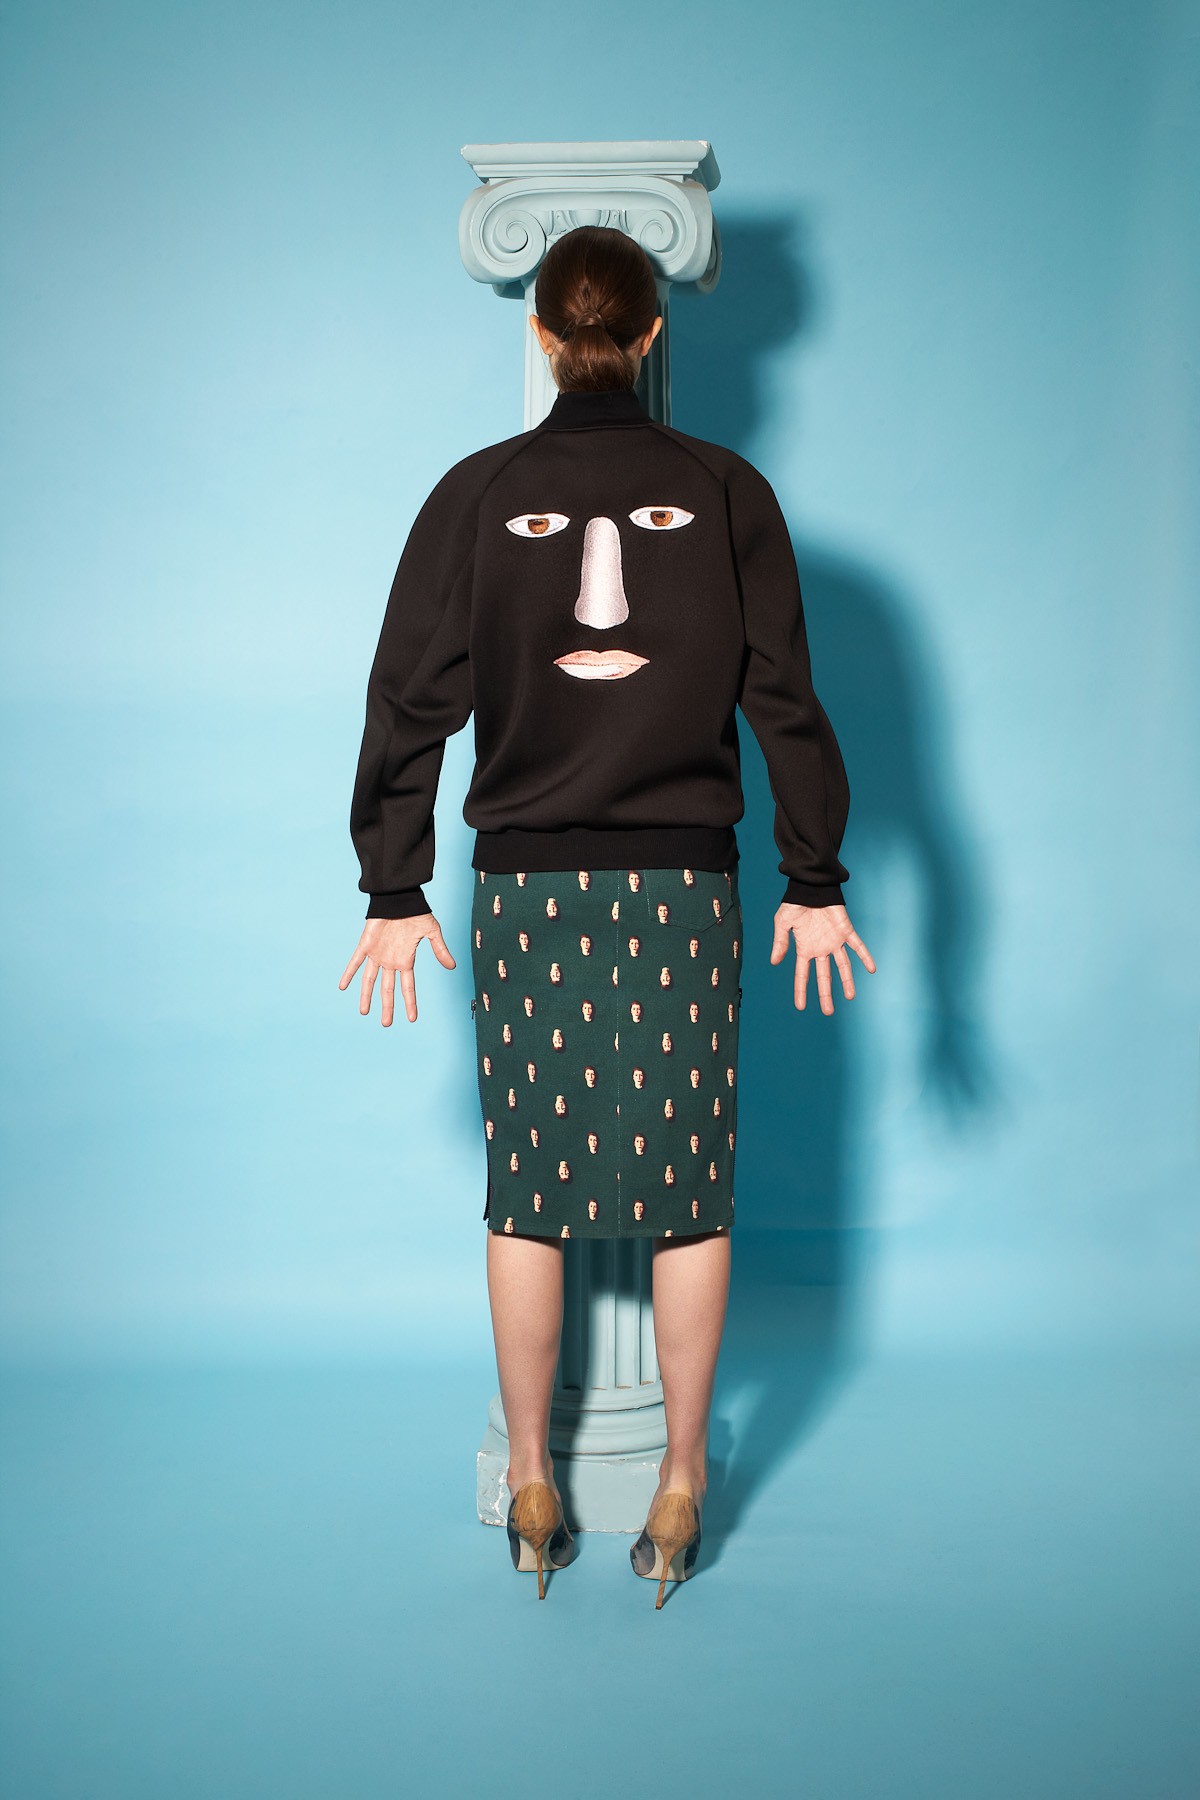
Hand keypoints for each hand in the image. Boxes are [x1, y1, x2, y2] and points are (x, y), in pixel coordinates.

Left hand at [338, 913, 456, 1025]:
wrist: (399, 897)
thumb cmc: (416, 912)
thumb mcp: (432, 932)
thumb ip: (440, 950)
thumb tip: (452, 966)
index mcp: (405, 960)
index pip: (408, 987)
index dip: (410, 1003)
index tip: (413, 1019)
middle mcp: (390, 961)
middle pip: (388, 989)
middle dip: (387, 1007)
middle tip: (386, 1024)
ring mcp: (377, 954)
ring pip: (370, 980)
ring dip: (366, 996)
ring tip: (364, 1012)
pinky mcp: (365, 945)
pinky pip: (355, 962)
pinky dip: (349, 973)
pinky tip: (342, 986)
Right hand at [769, 903, 875, 1015]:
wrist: (810, 885)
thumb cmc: (795, 902)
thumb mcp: (782, 923)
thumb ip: (780, 942)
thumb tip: (774, 962)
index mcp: (805, 949)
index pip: (803, 975)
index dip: (801, 991)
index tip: (801, 1007)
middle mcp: (821, 949)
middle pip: (824, 976)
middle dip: (826, 994)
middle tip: (828, 1012)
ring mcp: (834, 941)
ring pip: (843, 966)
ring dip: (847, 981)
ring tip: (851, 997)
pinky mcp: (846, 931)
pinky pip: (858, 946)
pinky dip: (865, 957)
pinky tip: (872, 969)